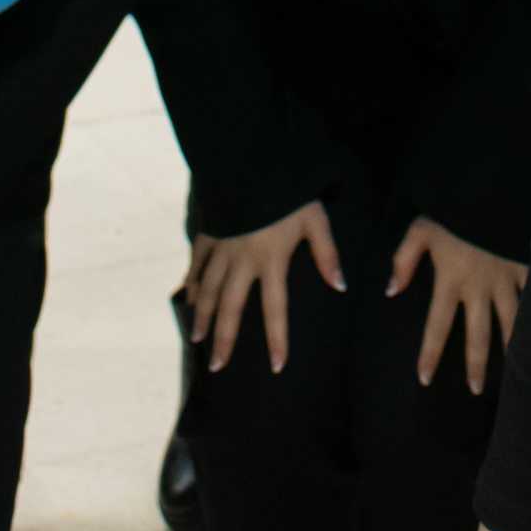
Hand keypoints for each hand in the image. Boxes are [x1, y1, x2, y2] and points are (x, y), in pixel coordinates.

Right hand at [188, 201, 341, 373]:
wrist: (252, 163)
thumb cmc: (290, 193)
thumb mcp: (316, 220)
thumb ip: (327, 253)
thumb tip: (341, 286)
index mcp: (271, 261)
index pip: (275, 309)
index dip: (277, 339)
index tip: (276, 367)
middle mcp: (242, 261)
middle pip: (231, 308)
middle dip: (224, 340)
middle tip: (217, 367)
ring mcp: (222, 249)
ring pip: (208, 290)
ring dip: (203, 317)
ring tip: (197, 339)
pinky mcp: (209, 235)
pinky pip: (197, 264)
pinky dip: (193, 282)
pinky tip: (190, 298)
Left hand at [389, 216, 525, 394]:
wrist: (490, 187)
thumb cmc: (452, 209)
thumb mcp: (420, 229)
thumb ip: (402, 260)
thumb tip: (390, 291)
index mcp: (450, 280)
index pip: (436, 326)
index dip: (430, 355)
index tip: (425, 379)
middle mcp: (478, 288)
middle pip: (477, 336)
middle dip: (475, 365)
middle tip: (474, 390)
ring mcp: (505, 280)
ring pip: (510, 323)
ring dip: (510, 349)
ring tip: (514, 373)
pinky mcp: (525, 267)